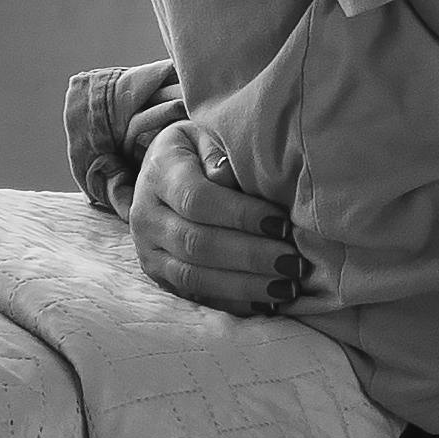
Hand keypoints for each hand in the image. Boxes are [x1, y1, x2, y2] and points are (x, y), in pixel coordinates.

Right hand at [129, 120, 300, 318]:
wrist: (163, 170)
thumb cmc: (200, 150)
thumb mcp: (209, 135)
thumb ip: (221, 153)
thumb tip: (230, 176)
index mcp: (159, 172)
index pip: (198, 200)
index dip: (241, 215)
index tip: (283, 224)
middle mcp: (145, 215)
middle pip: (196, 243)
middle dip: (250, 256)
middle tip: (292, 262)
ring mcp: (148, 250)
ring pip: (193, 276)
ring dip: (244, 285)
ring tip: (286, 286)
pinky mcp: (159, 275)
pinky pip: (195, 295)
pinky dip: (232, 302)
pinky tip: (266, 301)